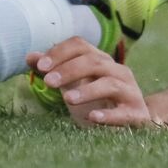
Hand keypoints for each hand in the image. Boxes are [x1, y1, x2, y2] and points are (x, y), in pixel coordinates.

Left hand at [26, 37, 150, 127]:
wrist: (133, 122)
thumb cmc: (98, 101)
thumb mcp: (74, 85)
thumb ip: (55, 70)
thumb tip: (29, 56)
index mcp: (101, 60)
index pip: (81, 46)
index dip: (60, 52)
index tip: (40, 66)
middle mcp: (117, 71)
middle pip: (95, 62)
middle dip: (69, 70)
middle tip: (49, 82)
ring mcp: (130, 92)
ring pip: (110, 84)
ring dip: (88, 90)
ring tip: (67, 99)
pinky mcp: (137, 114)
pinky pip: (124, 113)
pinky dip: (109, 115)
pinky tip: (92, 118)